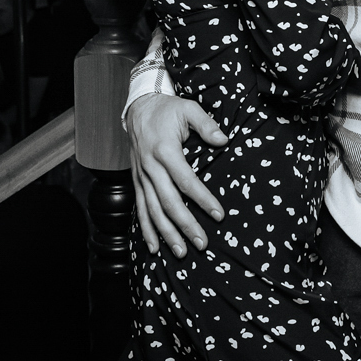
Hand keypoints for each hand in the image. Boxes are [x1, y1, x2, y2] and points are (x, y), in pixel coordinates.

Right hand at [124, 93, 227, 257]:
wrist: (138, 108)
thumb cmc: (167, 110)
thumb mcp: (188, 109)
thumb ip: (206, 124)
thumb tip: (224, 140)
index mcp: (165, 150)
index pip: (186, 180)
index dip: (203, 199)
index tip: (219, 215)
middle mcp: (150, 167)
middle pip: (168, 202)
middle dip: (185, 225)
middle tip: (202, 244)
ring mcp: (141, 176)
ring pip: (152, 210)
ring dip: (166, 233)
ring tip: (180, 252)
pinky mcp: (136, 181)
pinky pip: (140, 208)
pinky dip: (146, 229)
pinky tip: (153, 247)